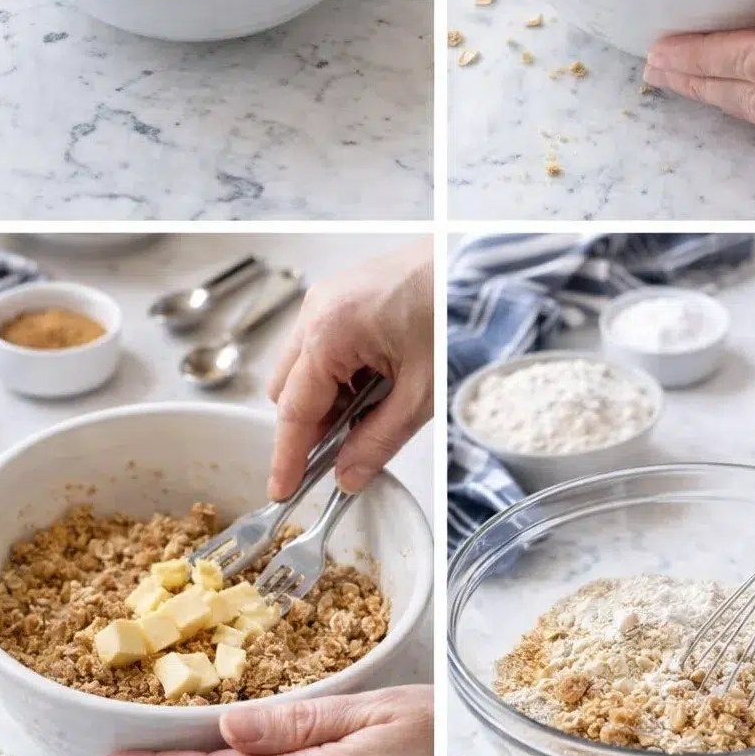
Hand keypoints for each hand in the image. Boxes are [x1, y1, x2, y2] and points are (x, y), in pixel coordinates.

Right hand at [267, 239, 432, 498]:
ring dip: (327, 398)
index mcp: (329, 331)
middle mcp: (317, 310)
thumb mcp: (420, 392)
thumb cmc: (453, 311)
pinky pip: (319, 346)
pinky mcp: (340, 296)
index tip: (281, 490)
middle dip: (311, 426)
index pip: (294, 411)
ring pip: (302, 369)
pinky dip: (339, 373)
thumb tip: (348, 475)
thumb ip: (378, 441)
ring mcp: (325, 298)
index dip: (287, 458)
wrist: (472, 265)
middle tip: (347, 450)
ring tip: (377, 404)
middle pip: (287, 390)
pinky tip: (377, 379)